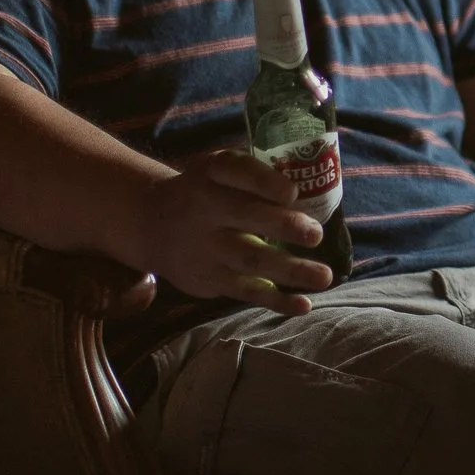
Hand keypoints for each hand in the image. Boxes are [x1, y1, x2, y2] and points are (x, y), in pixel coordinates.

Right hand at [134, 149, 335, 317]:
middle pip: (246, 217)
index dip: (265, 183)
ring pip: (251, 259)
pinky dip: (276, 300)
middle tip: (316, 234)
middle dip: (283, 226)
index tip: (292, 193)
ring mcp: (206, 249)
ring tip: (324, 276)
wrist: (150, 224)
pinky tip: (304, 305)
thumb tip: (309, 191)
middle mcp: (204, 210)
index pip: (235, 172)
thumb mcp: (216, 169)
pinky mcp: (209, 279)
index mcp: (210, 175)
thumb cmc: (202, 191)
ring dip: (291, 270)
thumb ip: (252, 174)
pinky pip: (246, 290)